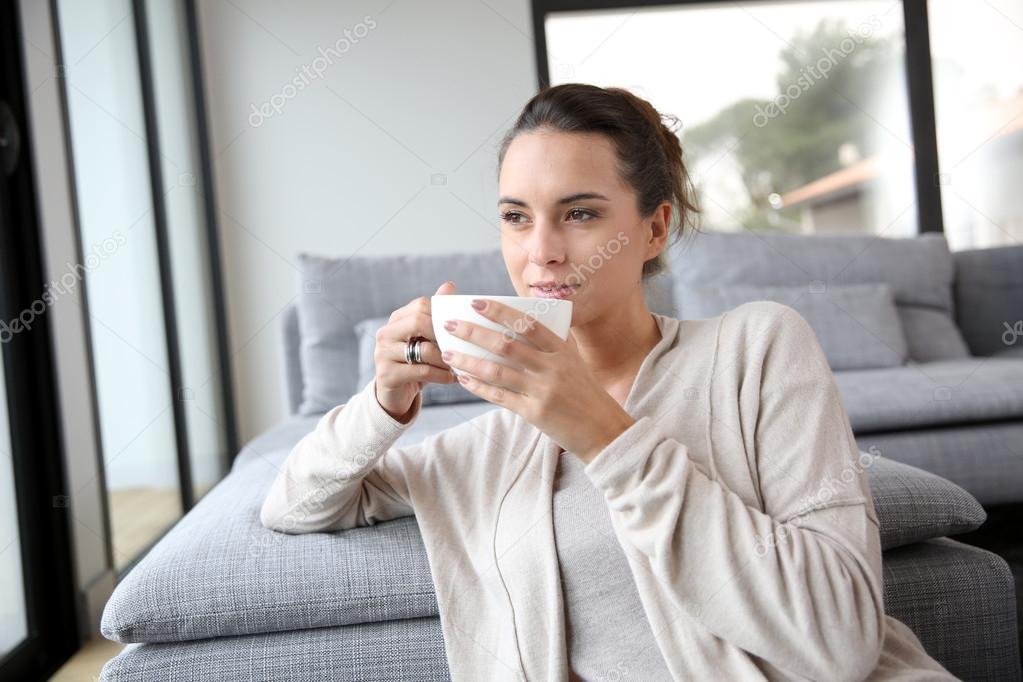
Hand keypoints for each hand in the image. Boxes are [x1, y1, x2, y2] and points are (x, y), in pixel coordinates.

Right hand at [373, 281, 457, 422]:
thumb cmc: (417, 362)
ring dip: (447, 359)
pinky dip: (443, 375)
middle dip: (444, 335)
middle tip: (461, 346)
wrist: (397, 394)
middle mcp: (386, 333)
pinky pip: (422, 371)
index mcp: (397, 319)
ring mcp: (383, 353)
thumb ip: (436, 313)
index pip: (422, 305)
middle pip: (419, 321)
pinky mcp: (387, 374)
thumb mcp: (427, 338)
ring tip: (460, 364)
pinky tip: (454, 378)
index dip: (443, 315)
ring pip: (424, 350)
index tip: (460, 328)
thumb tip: (449, 285)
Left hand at [441, 298, 635, 462]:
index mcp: (561, 349)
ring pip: (497, 371)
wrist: (602, 429)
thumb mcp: (572, 362)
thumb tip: (517, 324)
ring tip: (448, 353)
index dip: (499, 311)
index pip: (527, 323)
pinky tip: (463, 379)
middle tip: (450, 325)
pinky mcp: (535, 412)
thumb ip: (549, 345)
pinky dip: (479, 387)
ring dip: (468, 361)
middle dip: (473, 333)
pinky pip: (500, 397)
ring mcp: (543, 390)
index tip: (475, 302)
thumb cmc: (583, 391)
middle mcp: (552, 367)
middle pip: (506, 344)